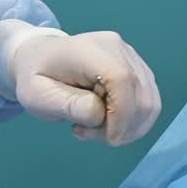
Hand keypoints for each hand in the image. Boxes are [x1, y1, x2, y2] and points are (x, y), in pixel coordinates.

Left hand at [10, 29, 160, 145]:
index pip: (122, 80)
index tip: (108, 139)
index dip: (122, 114)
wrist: (40, 57)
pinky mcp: (138, 68)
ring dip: (130, 126)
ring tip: (97, 129)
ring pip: (150, 100)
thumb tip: (98, 114)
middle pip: (142, 93)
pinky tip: (109, 122)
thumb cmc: (35, 77)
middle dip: (125, 126)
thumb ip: (67, 105)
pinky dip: (134, 120)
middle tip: (92, 134)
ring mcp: (131, 57)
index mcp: (91, 50)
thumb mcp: (37, 96)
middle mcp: (118, 48)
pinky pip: (148, 100)